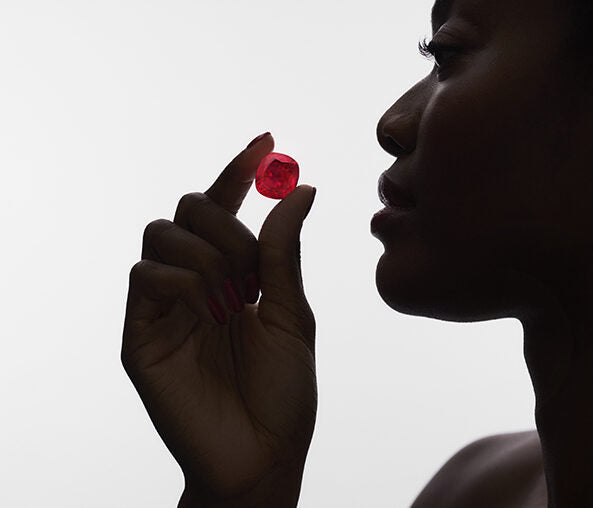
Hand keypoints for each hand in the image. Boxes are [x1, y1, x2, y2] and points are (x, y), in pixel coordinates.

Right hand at [121, 133, 316, 505]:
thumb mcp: (294, 315)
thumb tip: (302, 189)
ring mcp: (164, 308)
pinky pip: (143, 275)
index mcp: (233, 277)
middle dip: (227, 226)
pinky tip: (208, 312)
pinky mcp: (138, 335)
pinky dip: (181, 281)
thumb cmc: (283, 393)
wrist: (263, 457)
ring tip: (234, 300)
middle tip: (253, 273)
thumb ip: (285, 254)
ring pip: (162, 234)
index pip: (225, 209)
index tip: (266, 139)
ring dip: (208, 254)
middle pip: (187, 209)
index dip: (239, 171)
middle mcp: (194, 284)